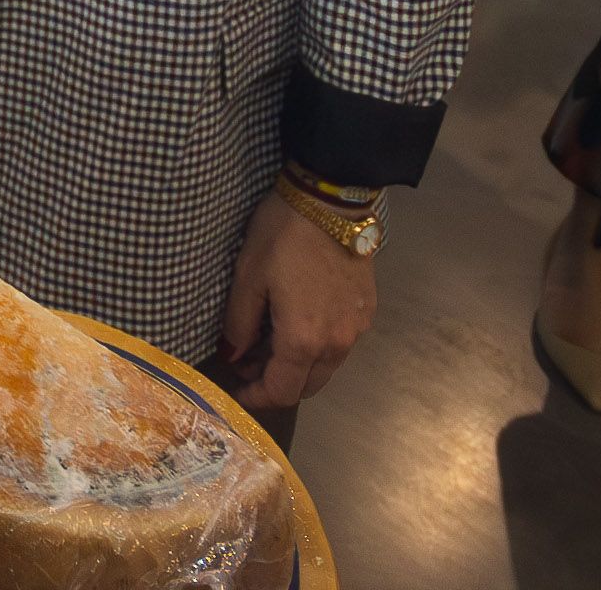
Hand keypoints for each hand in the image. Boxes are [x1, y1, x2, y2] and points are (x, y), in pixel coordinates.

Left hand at [218, 192, 375, 411]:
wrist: (331, 201)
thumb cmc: (282, 235)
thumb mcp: (248, 276)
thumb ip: (239, 324)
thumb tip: (234, 356)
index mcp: (303, 340)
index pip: (281, 392)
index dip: (256, 398)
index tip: (236, 390)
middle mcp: (336, 344)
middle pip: (307, 387)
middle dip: (276, 383)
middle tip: (249, 361)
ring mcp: (357, 329)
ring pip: (325, 368)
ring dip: (297, 367)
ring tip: (270, 339)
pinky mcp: (367, 312)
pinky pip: (340, 345)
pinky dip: (317, 348)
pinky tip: (299, 322)